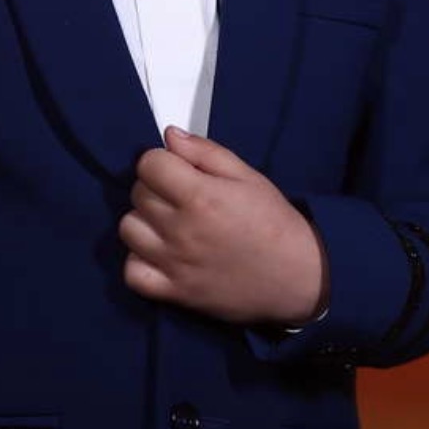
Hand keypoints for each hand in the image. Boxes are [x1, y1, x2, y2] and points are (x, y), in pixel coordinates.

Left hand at [119, 129, 326, 326]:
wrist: (300, 276)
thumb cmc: (275, 223)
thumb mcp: (247, 176)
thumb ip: (205, 152)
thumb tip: (169, 136)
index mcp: (200, 196)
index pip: (148, 164)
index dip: (161, 162)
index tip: (176, 170)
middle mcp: (181, 229)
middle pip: (138, 194)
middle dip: (155, 188)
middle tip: (181, 198)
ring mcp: (174, 263)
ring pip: (129, 229)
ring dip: (145, 223)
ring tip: (170, 226)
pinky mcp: (174, 292)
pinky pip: (132, 272)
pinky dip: (139, 262)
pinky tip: (159, 255)